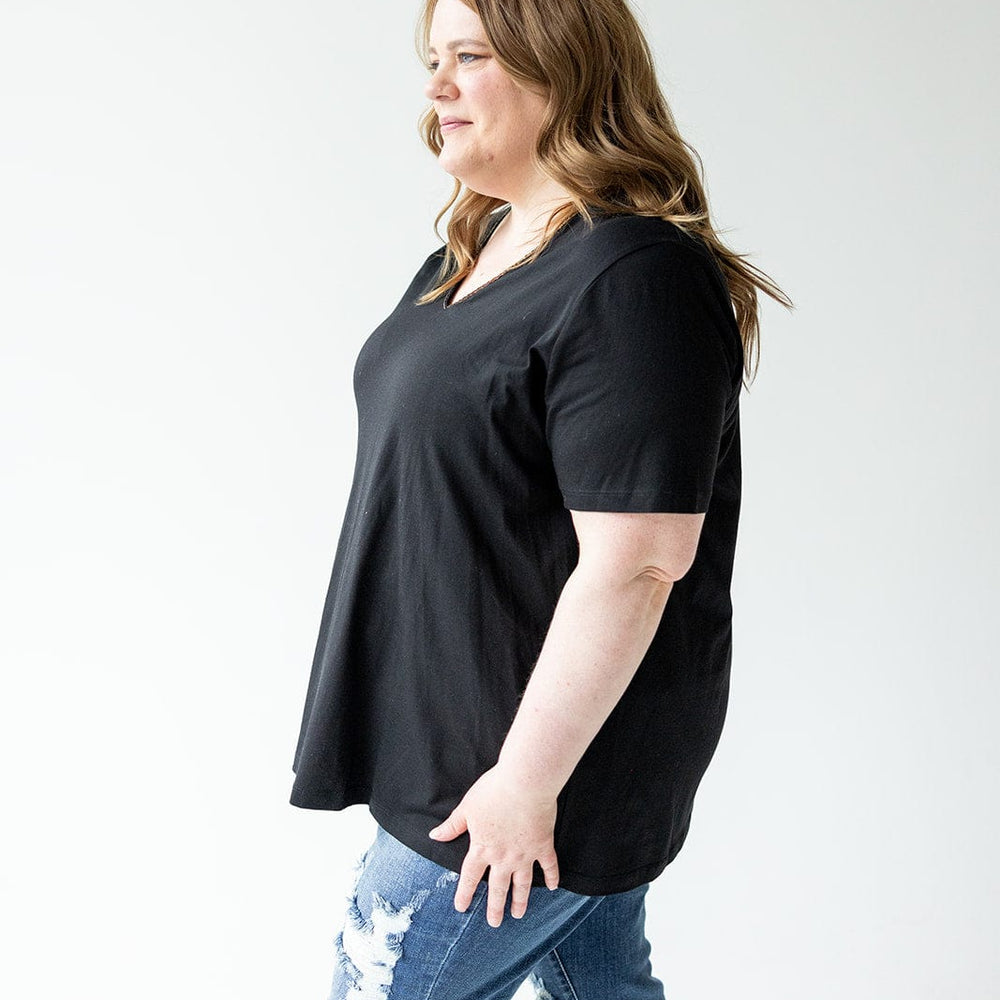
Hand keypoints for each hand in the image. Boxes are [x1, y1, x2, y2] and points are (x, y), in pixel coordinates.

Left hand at [428, 764, 559, 927]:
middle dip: (495, 907)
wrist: (524, 783)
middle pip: (498, 887)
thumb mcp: (467, 807)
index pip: (470, 876)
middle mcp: (503, 857)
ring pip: (522, 883)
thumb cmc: (493, 792)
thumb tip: (434, 836)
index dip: (465, 893)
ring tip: (519, 914)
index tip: (461, 907)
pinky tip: (552, 887)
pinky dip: (551, 877)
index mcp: (482, 848)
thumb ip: (452, 826)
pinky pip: (548, 865)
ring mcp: (525, 854)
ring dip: (520, 900)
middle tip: (495, 923)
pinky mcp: (543, 845)